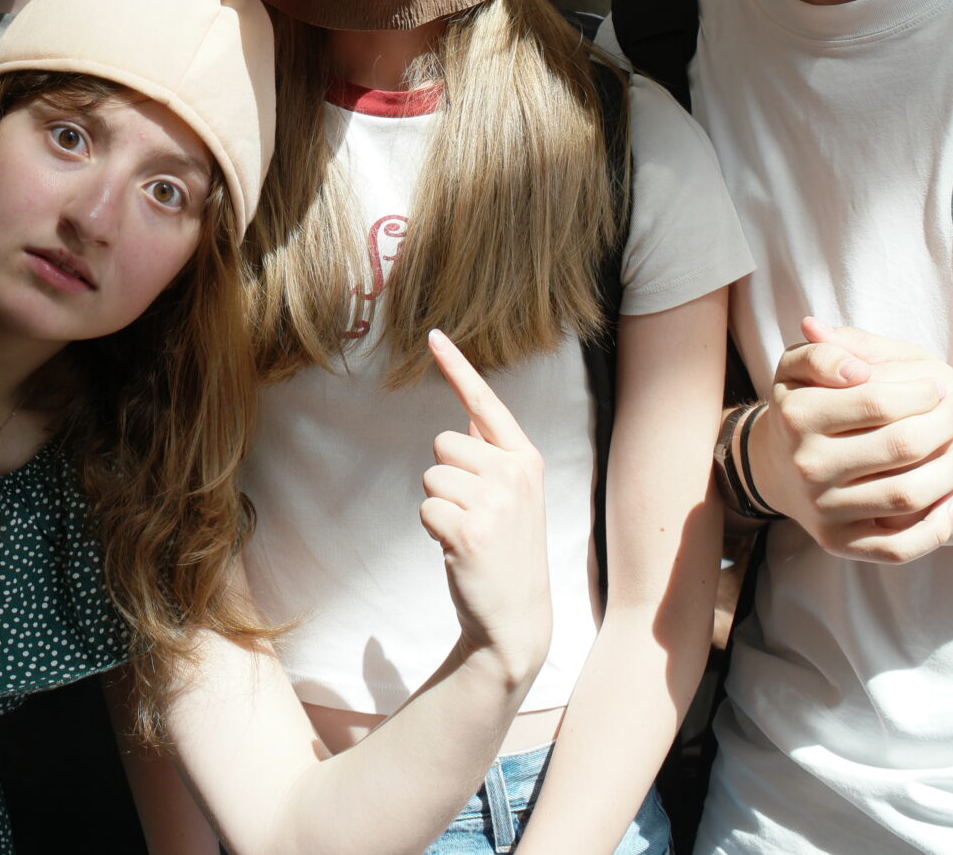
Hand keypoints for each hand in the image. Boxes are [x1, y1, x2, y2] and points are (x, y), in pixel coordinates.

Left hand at [420, 330, 551, 681]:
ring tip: (467, 533)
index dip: (457, 366)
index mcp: (526, 459)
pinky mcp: (469, 530)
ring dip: (438, 505)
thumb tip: (467, 410)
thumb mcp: (514, 496)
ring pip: (430, 476)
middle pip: (443, 443)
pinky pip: (425, 508)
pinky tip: (457, 551)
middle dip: (446, 476)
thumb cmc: (506, 551)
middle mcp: (515, 474)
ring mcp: (495, 502)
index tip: (433, 335)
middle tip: (472, 514)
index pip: (485, 403)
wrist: (514, 617)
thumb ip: (493, 454)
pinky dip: (432, 530)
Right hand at [751, 316, 952, 563]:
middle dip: (947, 423)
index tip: (941, 386)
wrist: (777, 467)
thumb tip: (856, 368)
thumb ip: (827, 351)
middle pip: (900, 447)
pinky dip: (934, 527)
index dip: (920, 392)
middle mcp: (807, 466)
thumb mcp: (801, 367)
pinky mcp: (839, 544)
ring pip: (907, 496)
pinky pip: (897, 547)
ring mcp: (823, 509)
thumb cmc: (805, 405)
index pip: (876, 401)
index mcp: (797, 416)